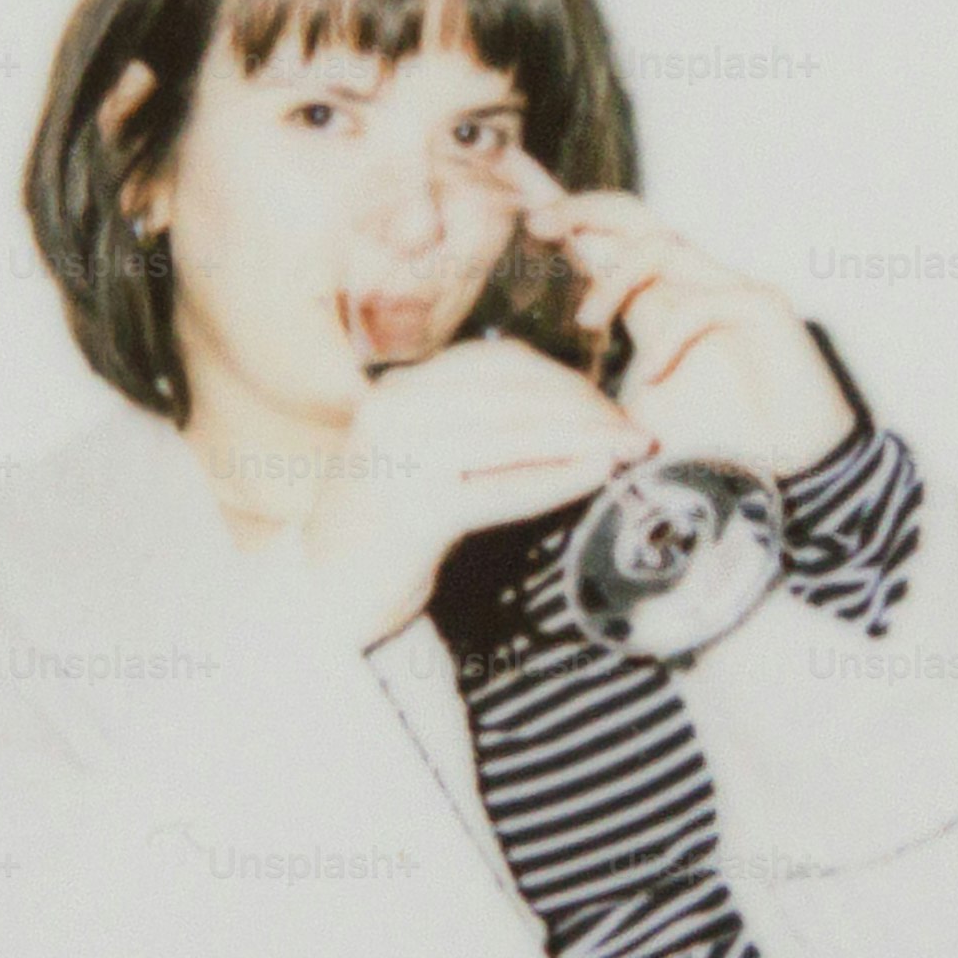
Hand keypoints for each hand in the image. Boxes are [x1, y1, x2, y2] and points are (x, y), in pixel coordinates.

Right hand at [287, 336, 656, 648]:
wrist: (320, 594)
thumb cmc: (386, 531)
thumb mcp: (429, 461)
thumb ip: (482, 430)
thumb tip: (580, 418)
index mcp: (400, 391)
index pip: (499, 364)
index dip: (565, 380)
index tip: (611, 406)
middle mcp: (396, 411)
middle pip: (514, 393)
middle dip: (586, 409)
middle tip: (637, 431)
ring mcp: (401, 457)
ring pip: (515, 434)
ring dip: (585, 440)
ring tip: (629, 452)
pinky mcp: (413, 509)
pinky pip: (503, 487)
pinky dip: (557, 480)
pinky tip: (597, 478)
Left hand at [488, 150, 856, 479]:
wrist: (791, 466)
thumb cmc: (718, 437)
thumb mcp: (632, 422)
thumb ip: (591, 404)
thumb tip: (534, 407)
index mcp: (653, 300)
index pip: (598, 239)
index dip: (557, 206)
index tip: (508, 173)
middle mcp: (686, 282)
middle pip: (628, 215)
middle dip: (579, 208)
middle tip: (537, 223)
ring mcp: (725, 288)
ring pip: (660, 244)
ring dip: (616, 278)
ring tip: (587, 322)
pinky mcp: (761, 308)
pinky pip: (703, 303)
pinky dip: (672, 335)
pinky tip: (655, 374)